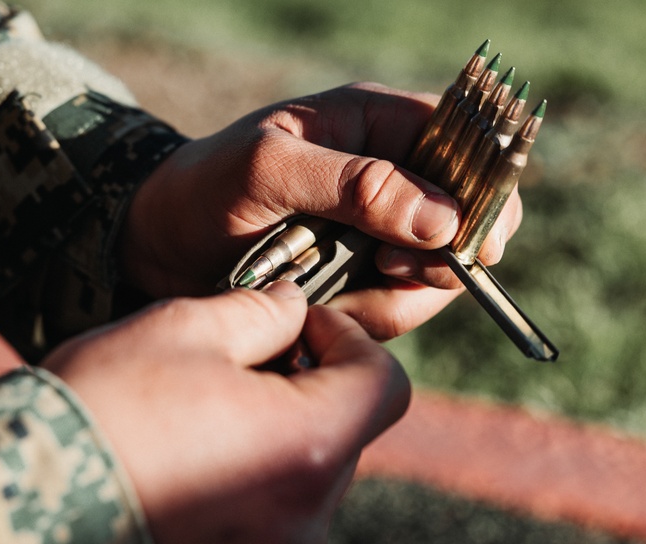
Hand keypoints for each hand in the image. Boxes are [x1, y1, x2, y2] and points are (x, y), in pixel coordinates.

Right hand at [42, 281, 409, 543]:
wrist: (15, 510)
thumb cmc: (101, 408)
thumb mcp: (181, 329)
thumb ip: (259, 311)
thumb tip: (293, 306)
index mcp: (307, 445)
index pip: (384, 385)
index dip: (350, 341)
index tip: (298, 326)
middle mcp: (303, 520)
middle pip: (340, 437)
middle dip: (304, 392)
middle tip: (236, 366)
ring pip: (300, 486)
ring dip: (270, 445)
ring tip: (196, 421)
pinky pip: (260, 534)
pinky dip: (240, 497)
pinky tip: (179, 472)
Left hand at [121, 82, 522, 339]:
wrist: (158, 245)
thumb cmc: (205, 187)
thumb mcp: (269, 171)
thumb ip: (355, 185)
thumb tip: (445, 220)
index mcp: (379, 123)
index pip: (472, 148)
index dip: (486, 196)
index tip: (467, 246)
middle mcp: (391, 175)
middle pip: (470, 221)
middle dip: (438, 260)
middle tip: (384, 271)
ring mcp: (379, 230)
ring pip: (436, 274)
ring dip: (396, 297)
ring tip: (335, 294)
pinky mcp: (360, 276)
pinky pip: (397, 305)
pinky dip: (371, 318)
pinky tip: (327, 310)